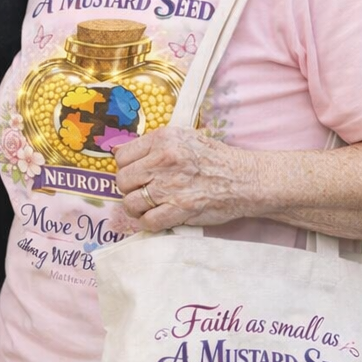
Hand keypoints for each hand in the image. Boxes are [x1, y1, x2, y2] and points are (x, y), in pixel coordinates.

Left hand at [114, 126, 257, 229]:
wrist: (245, 179)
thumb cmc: (214, 159)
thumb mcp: (184, 139)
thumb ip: (152, 145)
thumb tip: (116, 151)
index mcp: (164, 139)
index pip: (122, 156)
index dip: (126, 168)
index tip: (137, 175)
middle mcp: (164, 160)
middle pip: (122, 180)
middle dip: (129, 189)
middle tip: (143, 192)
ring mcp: (171, 186)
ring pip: (130, 202)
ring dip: (136, 209)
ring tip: (148, 207)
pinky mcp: (180, 209)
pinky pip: (148, 221)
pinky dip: (149, 223)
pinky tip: (158, 218)